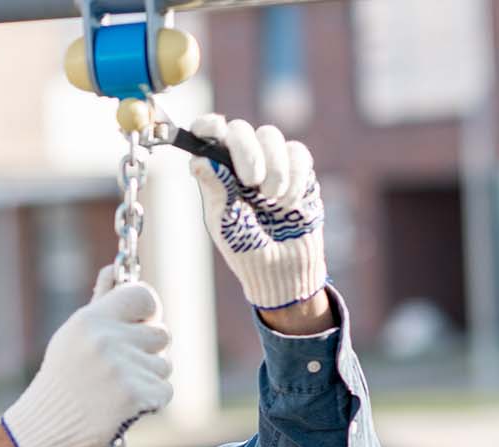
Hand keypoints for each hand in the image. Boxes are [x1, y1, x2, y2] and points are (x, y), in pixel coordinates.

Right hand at [1, 267, 172, 446]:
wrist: (46, 425)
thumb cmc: (62, 377)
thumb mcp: (73, 334)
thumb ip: (100, 302)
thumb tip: (114, 269)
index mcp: (92, 319)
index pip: (143, 296)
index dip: (149, 310)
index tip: (142, 323)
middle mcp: (108, 339)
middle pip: (161, 333)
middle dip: (149, 350)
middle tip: (124, 365)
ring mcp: (123, 368)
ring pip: (165, 364)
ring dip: (149, 377)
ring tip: (118, 387)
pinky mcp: (135, 395)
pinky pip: (164, 390)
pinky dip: (151, 400)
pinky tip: (125, 403)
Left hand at [188, 114, 327, 309]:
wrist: (284, 269)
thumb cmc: (247, 248)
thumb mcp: (226, 223)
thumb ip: (216, 190)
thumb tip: (200, 159)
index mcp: (216, 170)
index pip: (207, 134)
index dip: (208, 125)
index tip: (214, 129)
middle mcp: (241, 160)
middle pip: (240, 129)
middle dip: (246, 150)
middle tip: (251, 181)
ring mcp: (271, 161)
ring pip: (271, 135)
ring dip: (273, 168)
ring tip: (271, 199)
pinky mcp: (299, 168)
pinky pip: (298, 153)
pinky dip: (295, 177)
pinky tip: (289, 202)